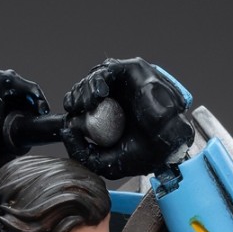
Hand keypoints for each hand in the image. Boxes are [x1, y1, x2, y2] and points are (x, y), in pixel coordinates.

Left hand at [61, 57, 192, 177]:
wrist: (166, 147)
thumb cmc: (143, 155)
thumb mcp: (104, 162)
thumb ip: (81, 153)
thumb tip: (66, 131)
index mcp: (110, 112)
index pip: (83, 102)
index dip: (73, 106)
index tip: (70, 119)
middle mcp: (117, 95)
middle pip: (85, 86)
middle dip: (75, 97)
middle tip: (74, 108)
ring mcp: (125, 82)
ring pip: (94, 75)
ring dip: (84, 89)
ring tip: (86, 105)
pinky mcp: (133, 70)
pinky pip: (109, 69)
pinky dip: (97, 81)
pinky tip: (97, 97)